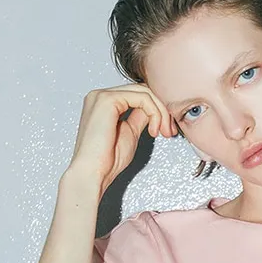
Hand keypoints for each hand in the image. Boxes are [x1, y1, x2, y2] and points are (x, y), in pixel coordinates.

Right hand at [65, 84, 175, 198]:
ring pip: (144, 92)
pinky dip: (154, 112)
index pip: (138, 94)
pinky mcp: (107, 100)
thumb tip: (153, 110)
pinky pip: (141, 97)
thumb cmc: (107, 160)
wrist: (92, 172)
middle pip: (142, 90)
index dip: (158, 109)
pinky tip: (153, 130)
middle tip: (169, 130)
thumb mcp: (131, 133)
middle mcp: (101, 96)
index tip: (167, 129)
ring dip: (160, 112)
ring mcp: (102, 96)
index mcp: (104, 103)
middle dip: (162, 110)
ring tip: (162, 132)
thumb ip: (140, 118)